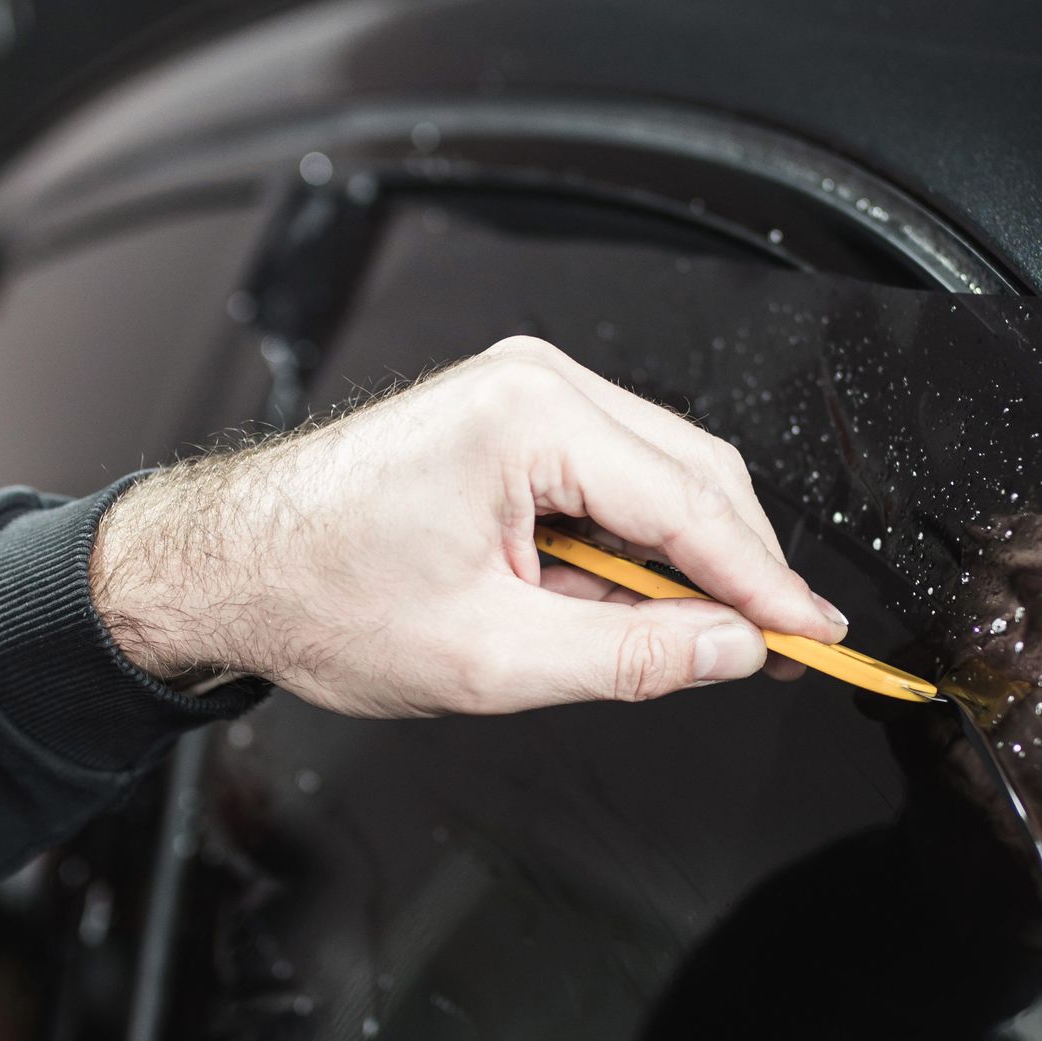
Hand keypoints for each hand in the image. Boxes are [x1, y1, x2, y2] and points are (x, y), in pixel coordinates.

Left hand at [89, 336, 846, 717]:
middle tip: (774, 651)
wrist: (222, 567)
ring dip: (679, 563)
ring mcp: (523, 392)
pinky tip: (606, 607)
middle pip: (695, 475)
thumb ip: (629, 657)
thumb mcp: (489, 658)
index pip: (692, 506)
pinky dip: (631, 548)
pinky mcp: (512, 418)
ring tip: (658, 644)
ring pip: (661, 477)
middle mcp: (535, 382)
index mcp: (530, 416)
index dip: (765, 584)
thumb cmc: (321, 596)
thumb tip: (732, 649)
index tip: (819, 638)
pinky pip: (613, 480)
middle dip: (738, 569)